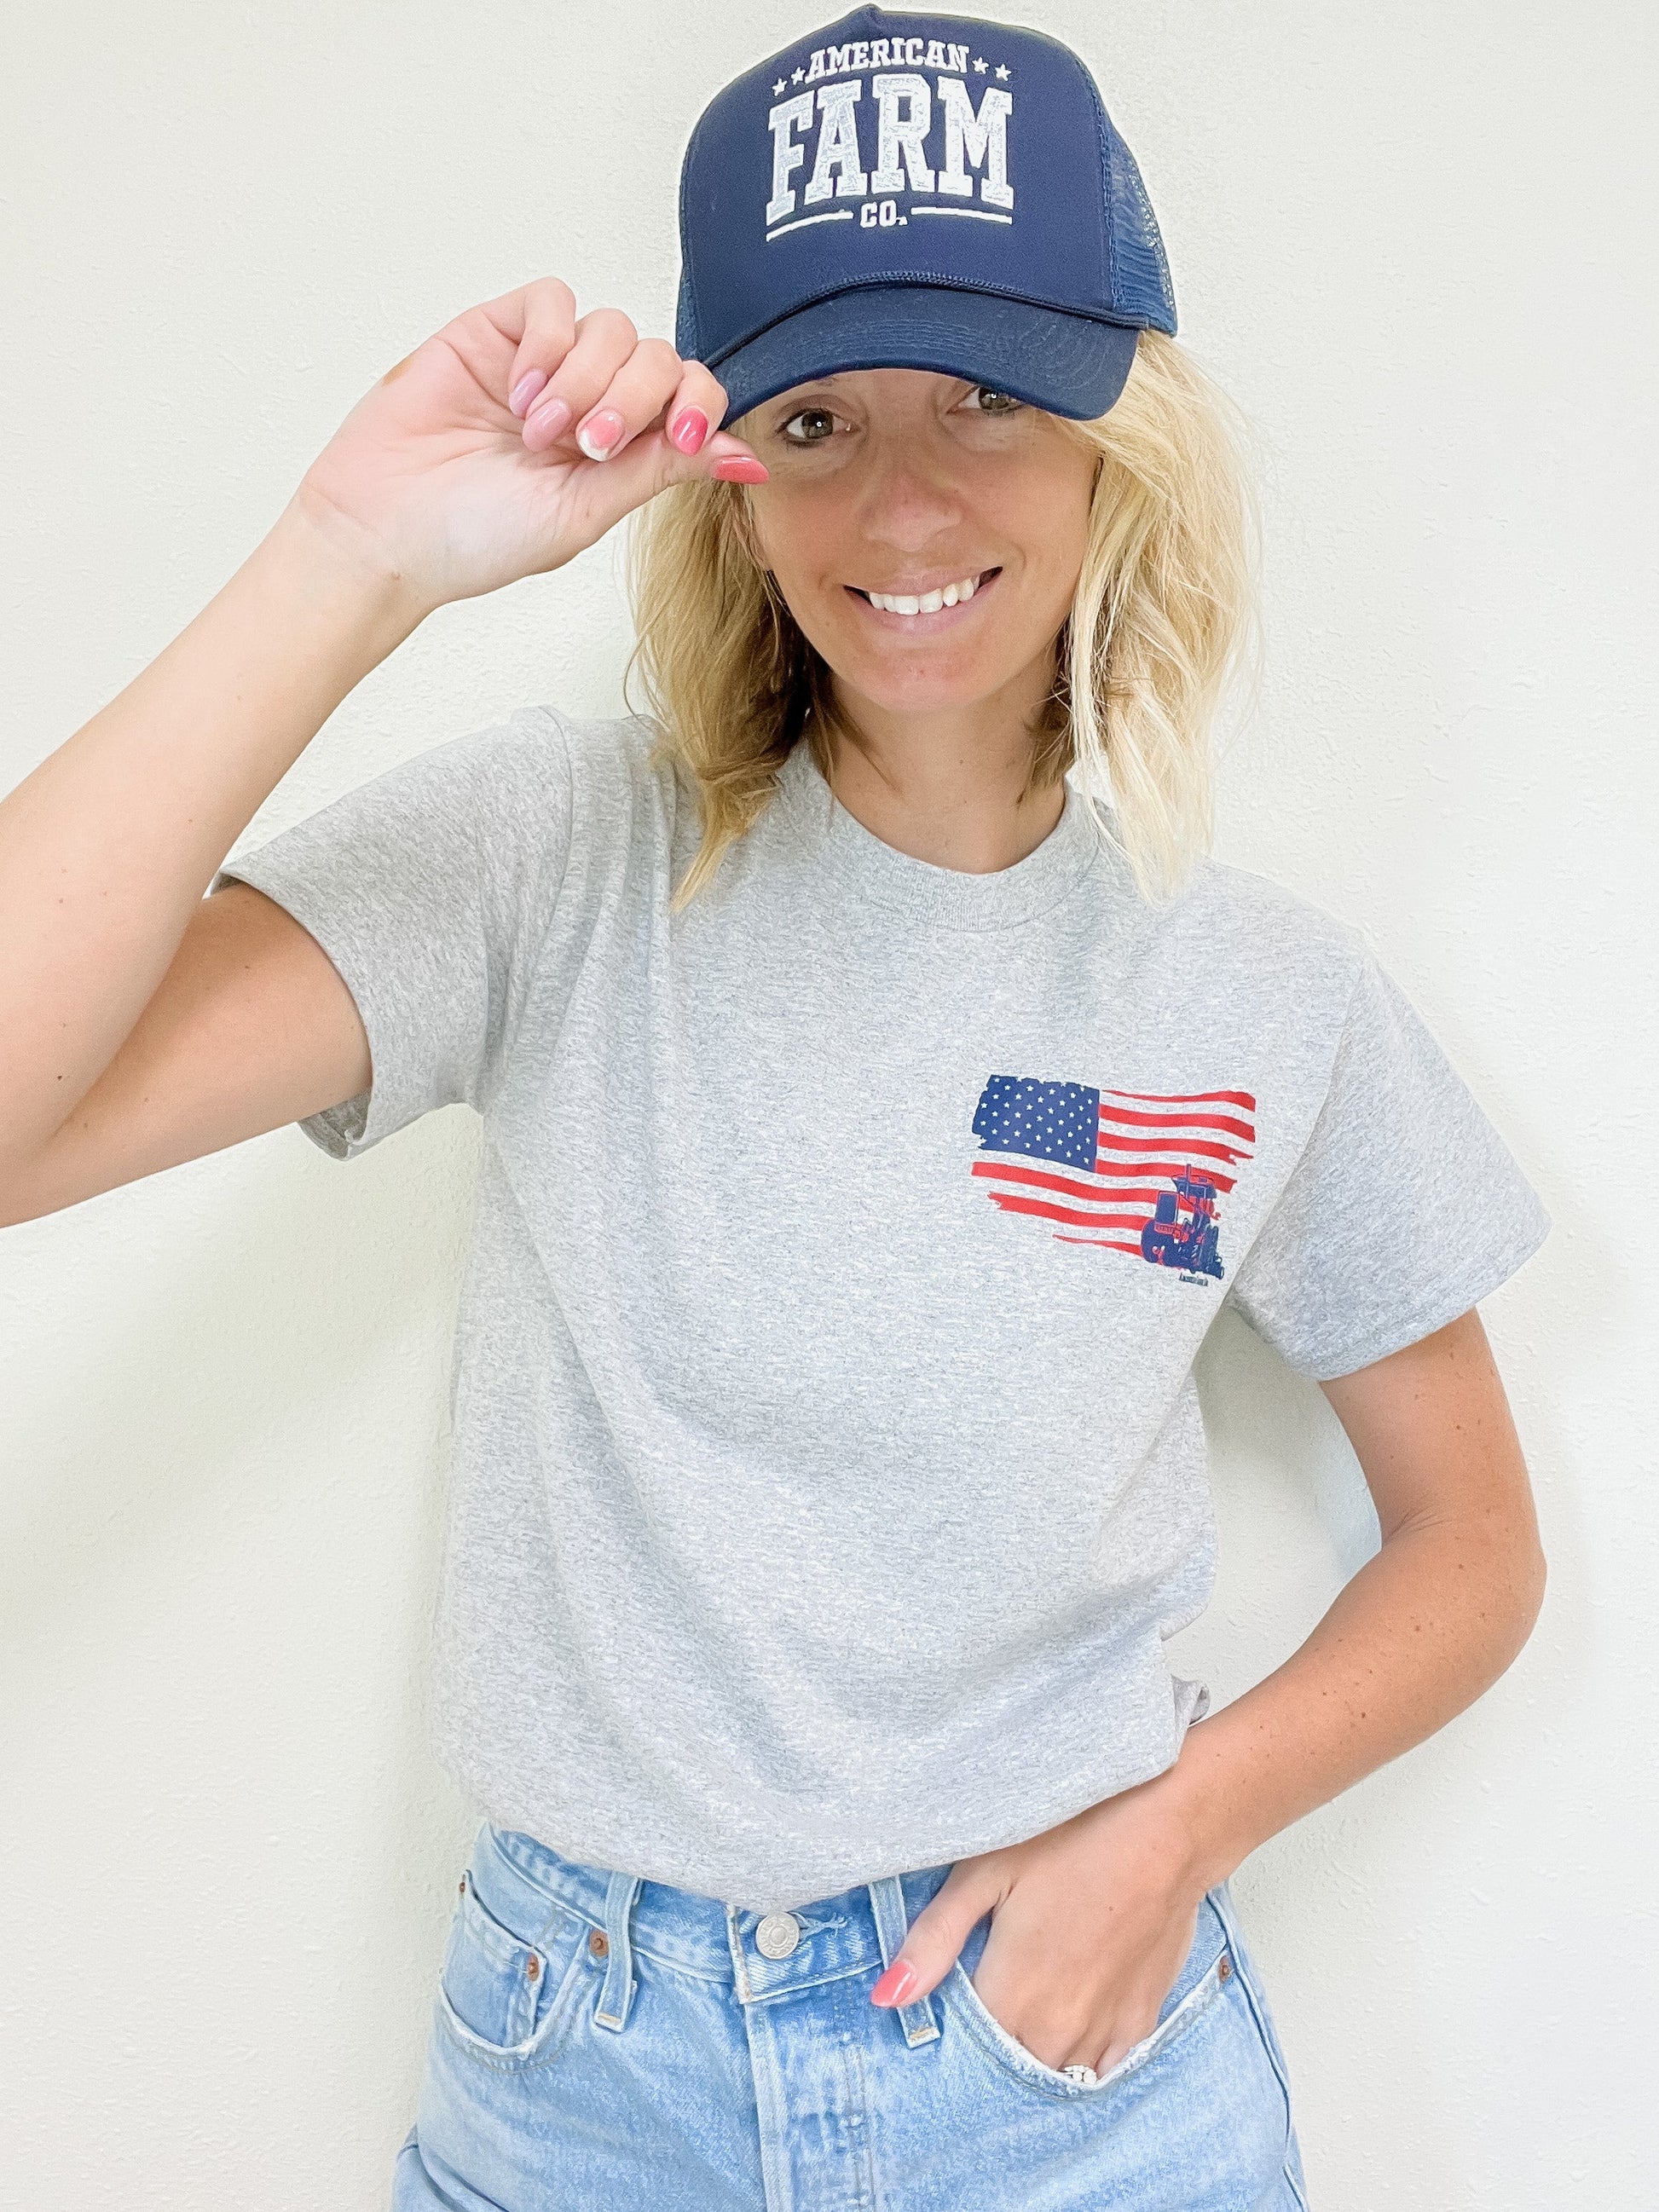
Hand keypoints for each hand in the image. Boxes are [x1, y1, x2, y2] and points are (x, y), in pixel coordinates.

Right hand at [284, 276, 765, 618]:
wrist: (384, 529)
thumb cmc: (474, 538)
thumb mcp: (582, 514)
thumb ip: (657, 473)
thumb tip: (744, 458)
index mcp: (621, 451)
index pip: (690, 398)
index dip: (697, 404)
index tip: (677, 436)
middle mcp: (591, 402)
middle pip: (659, 356)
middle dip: (636, 397)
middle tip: (587, 445)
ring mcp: (545, 364)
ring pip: (612, 327)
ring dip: (586, 378)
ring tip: (538, 432)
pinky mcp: (497, 333)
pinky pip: (551, 301)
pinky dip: (548, 341)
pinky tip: (520, 392)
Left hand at [870, 1770, 1211, 2078]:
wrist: (1167, 1830)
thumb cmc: (1073, 1837)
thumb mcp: (984, 1872)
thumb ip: (933, 1940)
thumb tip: (886, 1998)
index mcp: (1012, 1997)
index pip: (963, 2055)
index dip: (946, 2041)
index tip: (937, 2020)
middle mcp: (1057, 2032)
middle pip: (1007, 2070)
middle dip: (987, 2054)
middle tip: (979, 2007)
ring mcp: (1104, 2033)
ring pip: (1054, 2076)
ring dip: (1032, 2058)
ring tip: (1021, 2014)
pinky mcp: (1140, 2022)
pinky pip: (1103, 2071)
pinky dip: (1081, 2063)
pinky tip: (1067, 2034)